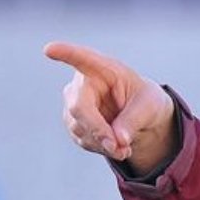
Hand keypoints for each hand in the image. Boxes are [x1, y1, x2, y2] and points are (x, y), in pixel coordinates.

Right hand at [45, 41, 176, 175]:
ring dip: (104, 144)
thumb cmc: (146, 101)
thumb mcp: (150, 107)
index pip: (82, 59)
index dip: (66, 54)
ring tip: (126, 149)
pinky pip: (84, 140)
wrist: (142, 116)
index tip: (50, 49)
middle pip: (79, 108)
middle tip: (118, 148)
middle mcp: (82, 84)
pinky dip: (102, 148)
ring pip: (80, 128)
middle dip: (98, 130)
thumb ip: (133, 120)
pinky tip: (116, 147)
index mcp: (103, 69)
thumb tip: (118, 140)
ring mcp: (74, 105)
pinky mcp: (74, 124)